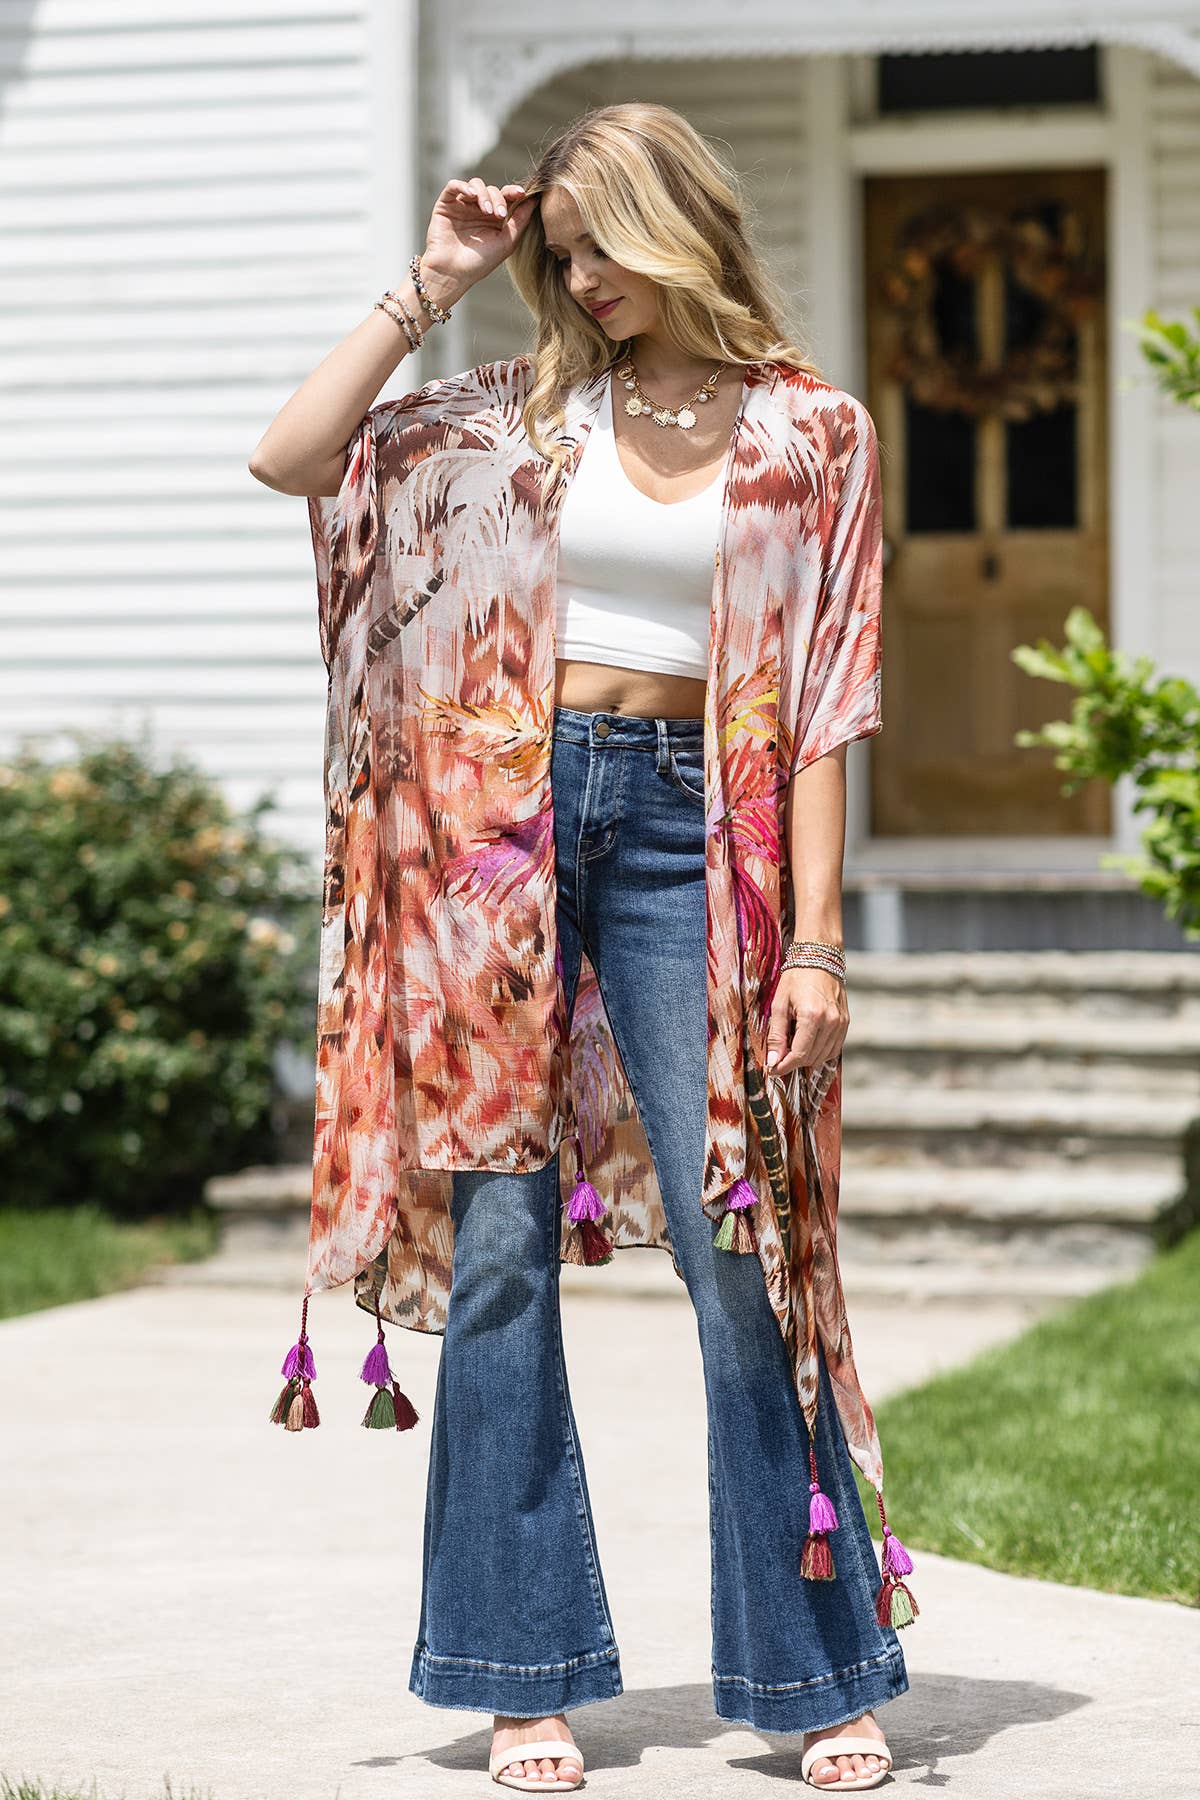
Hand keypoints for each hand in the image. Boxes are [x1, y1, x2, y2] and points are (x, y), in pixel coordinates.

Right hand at [422, 177, 537, 298]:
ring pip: (476, 185)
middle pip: (493, 190)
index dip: (514, 192)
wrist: (453, 273)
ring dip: (484, 194)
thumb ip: (520, 220)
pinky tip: (471, 195)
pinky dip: (463, 185)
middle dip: (498, 199)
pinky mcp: (446, 204)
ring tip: (486, 212)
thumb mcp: (507, 242)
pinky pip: (453, 185)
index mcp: (494, 218)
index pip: (506, 197)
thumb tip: (534, 200)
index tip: (522, 193)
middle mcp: (478, 210)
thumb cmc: (480, 262)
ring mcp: (462, 206)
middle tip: (499, 215)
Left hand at [765, 967, 847, 1076]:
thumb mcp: (779, 1004)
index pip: (799, 1054)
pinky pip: (834, 1049)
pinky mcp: (845, 1023)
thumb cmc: (796, 978)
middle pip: (811, 1058)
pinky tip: (807, 1043)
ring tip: (792, 1046)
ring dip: (806, 1058)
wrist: (819, 959)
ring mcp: (841, 1023)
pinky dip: (820, 1052)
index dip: (784, 1066)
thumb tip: (773, 1062)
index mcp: (812, 1016)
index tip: (773, 1070)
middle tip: (779, 1057)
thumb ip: (776, 1035)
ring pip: (823, 1056)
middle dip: (793, 1062)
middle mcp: (830, 1022)